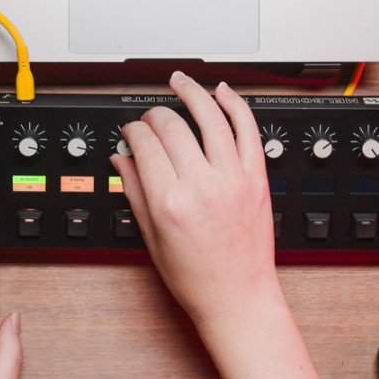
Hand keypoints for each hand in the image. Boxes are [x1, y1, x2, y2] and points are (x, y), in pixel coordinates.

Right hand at [110, 72, 281, 331]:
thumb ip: (135, 192)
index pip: (144, 144)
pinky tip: (222, 92)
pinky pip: (247, 130)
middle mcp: (201, 185)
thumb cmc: (197, 278)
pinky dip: (235, 105)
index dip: (133, 130)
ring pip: (210, 117)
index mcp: (169, 202)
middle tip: (150, 117)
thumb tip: (122, 158)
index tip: (131, 131)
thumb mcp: (153, 238)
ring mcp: (232, 179)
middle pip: (172, 126)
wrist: (239, 297)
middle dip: (154, 115)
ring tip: (181, 81)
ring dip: (192, 92)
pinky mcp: (256, 178)